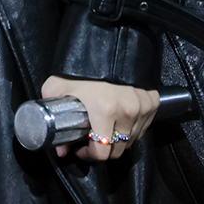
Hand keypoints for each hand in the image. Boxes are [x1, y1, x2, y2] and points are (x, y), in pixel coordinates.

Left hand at [40, 75, 159, 161]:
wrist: (104, 48)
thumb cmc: (80, 69)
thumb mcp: (57, 85)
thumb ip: (52, 113)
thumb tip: (60, 148)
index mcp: (105, 109)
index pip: (103, 151)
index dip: (89, 154)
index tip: (81, 148)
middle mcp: (127, 110)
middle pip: (118, 149)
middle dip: (103, 148)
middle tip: (92, 138)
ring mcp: (142, 107)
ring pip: (131, 140)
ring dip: (118, 139)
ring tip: (105, 127)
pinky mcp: (152, 102)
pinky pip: (143, 128)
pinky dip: (133, 128)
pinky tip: (120, 119)